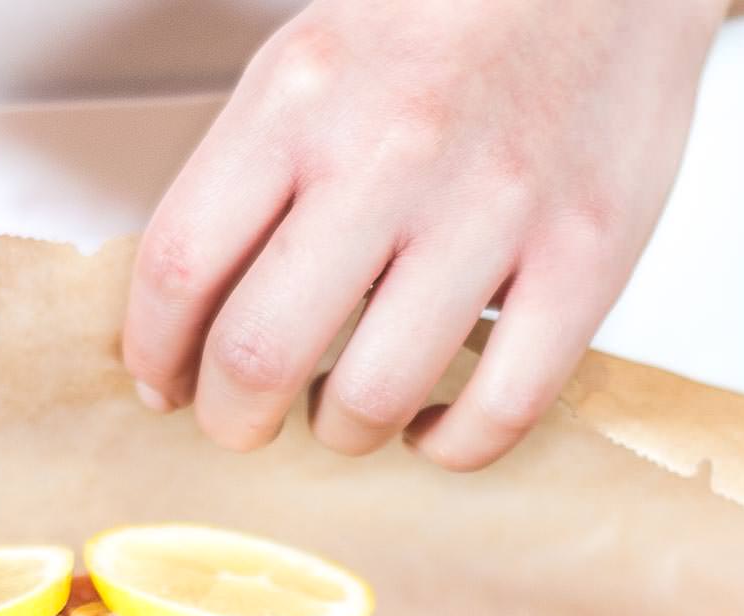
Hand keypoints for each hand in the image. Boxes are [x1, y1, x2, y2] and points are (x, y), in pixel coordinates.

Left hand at [122, 0, 729, 468]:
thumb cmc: (447, 19)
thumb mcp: (312, 62)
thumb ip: (249, 176)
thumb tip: (189, 314)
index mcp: (300, 98)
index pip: (178, 264)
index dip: (156, 351)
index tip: (165, 382)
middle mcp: (390, 152)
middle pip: (260, 351)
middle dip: (232, 418)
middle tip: (242, 420)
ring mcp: (493, 209)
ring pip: (374, 397)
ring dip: (340, 430)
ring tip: (345, 409)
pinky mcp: (587, 255)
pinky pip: (502, 408)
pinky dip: (452, 445)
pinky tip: (435, 424)